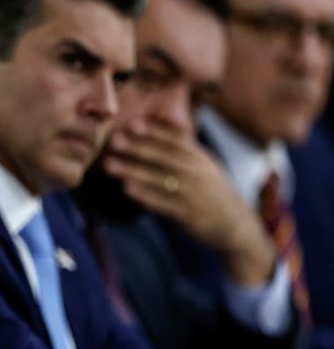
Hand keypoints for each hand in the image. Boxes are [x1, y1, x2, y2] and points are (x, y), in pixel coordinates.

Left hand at [103, 119, 275, 285]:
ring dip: (134, 171)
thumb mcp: (203, 165)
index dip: (154, 132)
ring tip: (110, 165)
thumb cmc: (211, 191)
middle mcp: (198, 173)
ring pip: (160, 180)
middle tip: (114, 141)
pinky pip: (164, 203)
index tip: (132, 124)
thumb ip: (183, 147)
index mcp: (200, 158)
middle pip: (165, 157)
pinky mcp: (190, 214)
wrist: (237, 225)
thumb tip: (159, 123)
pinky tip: (127, 189)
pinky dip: (146, 196)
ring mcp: (194, 194)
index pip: (175, 140)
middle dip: (138, 147)